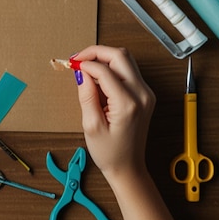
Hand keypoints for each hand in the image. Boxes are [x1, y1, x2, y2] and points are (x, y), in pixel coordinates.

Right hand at [72, 46, 154, 178]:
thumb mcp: (91, 125)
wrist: (128, 167)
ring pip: (125, 59)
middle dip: (96, 52)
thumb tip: (82, 72)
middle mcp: (142, 94)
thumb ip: (86, 95)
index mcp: (128, 103)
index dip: (85, 64)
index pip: (105, 70)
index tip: (72, 65)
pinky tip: (97, 77)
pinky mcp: (144, 94)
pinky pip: (128, 70)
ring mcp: (146, 93)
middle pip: (120, 56)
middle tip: (78, 59)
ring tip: (85, 67)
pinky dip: (111, 67)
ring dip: (104, 58)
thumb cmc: (110, 152)